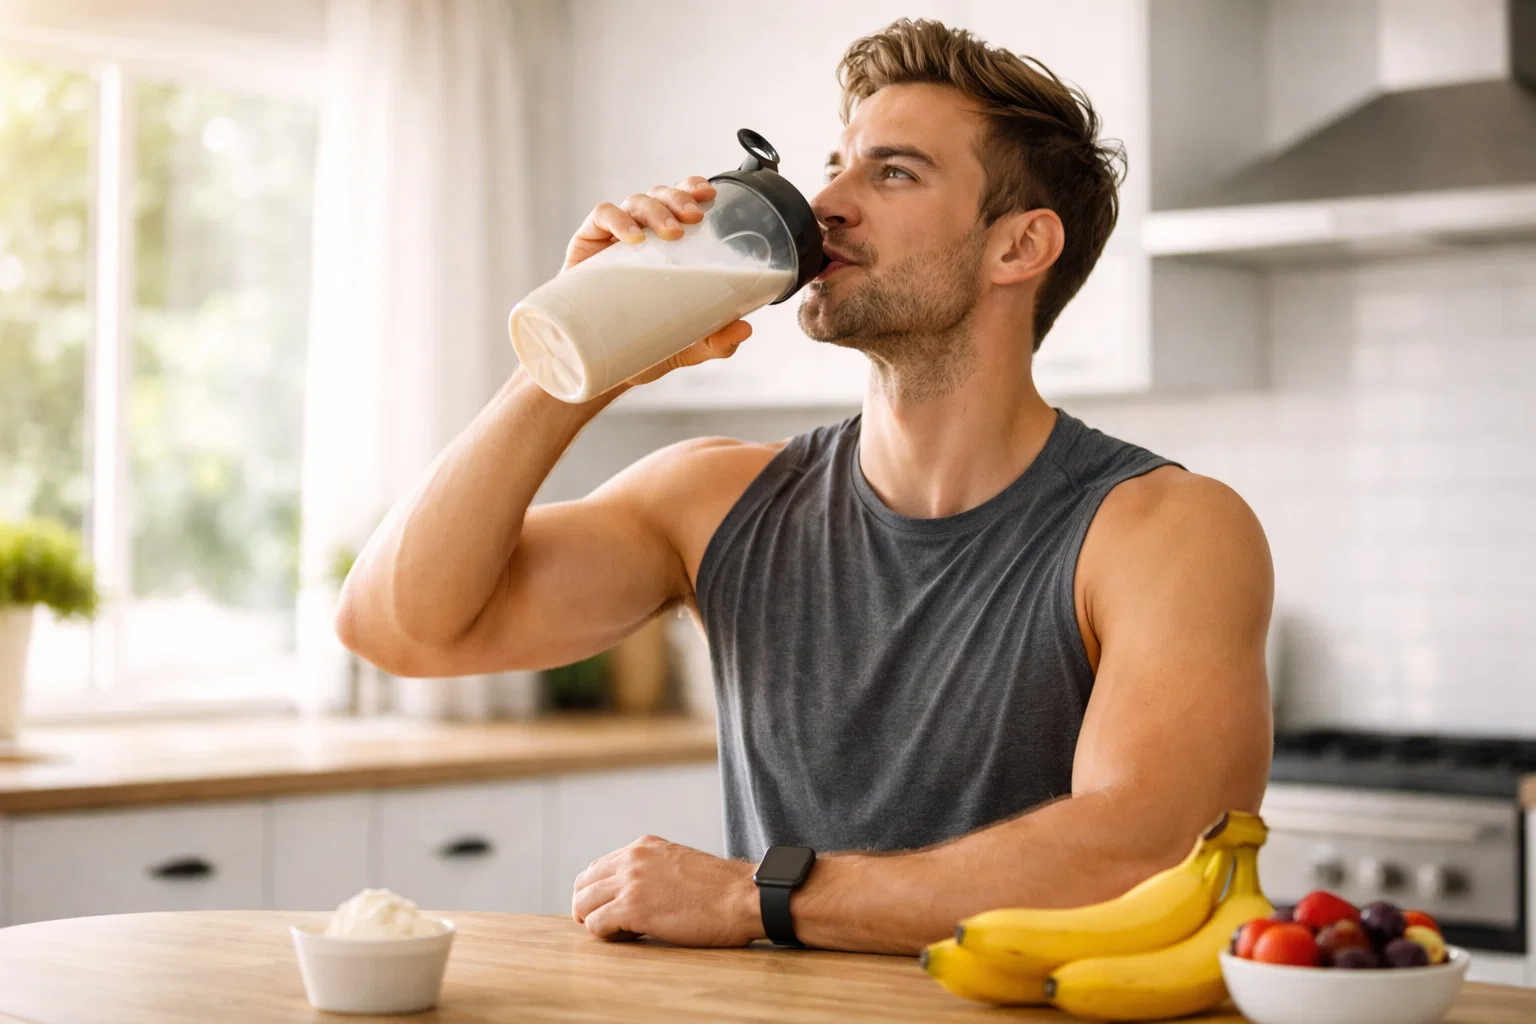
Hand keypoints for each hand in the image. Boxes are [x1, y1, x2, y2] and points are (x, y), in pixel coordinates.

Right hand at [562, 177, 752, 391]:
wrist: (598, 365)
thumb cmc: (642, 345)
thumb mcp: (687, 345)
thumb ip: (717, 340)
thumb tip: (744, 329)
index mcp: (665, 246)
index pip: (679, 202)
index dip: (692, 189)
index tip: (710, 194)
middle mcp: (641, 235)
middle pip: (660, 196)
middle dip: (679, 199)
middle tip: (693, 218)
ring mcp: (613, 239)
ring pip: (635, 202)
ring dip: (656, 209)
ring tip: (670, 232)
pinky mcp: (587, 246)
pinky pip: (601, 217)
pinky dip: (617, 219)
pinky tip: (632, 237)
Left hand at [571, 834, 761, 946]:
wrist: (744, 896)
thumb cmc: (722, 889)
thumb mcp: (680, 864)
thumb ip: (655, 869)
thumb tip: (640, 891)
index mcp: (644, 846)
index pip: (598, 868)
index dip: (602, 893)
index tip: (616, 909)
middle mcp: (633, 858)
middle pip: (582, 884)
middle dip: (589, 906)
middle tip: (610, 924)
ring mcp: (631, 881)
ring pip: (582, 904)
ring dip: (595, 922)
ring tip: (622, 931)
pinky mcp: (633, 907)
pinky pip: (595, 925)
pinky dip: (607, 936)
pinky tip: (632, 936)